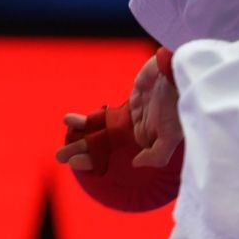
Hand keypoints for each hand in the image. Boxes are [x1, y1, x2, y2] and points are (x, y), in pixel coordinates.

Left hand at [55, 53, 183, 170]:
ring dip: (81, 134)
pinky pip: (104, 114)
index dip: (94, 161)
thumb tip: (135, 164)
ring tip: (63, 136)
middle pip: (104, 145)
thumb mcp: (171, 136)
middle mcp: (138, 133)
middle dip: (82, 151)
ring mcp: (133, 117)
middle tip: (59, 156)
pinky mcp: (132, 100)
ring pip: (101, 130)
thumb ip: (156, 155)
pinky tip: (70, 120)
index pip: (114, 157)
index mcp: (145, 145)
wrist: (178, 74)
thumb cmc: (176, 106)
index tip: (74, 164)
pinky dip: (88, 119)